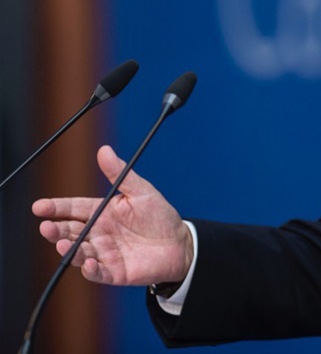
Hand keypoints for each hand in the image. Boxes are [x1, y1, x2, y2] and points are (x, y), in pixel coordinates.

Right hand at [32, 144, 193, 286]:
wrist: (179, 242)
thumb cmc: (159, 214)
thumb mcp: (140, 191)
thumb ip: (119, 174)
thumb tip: (103, 150)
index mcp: (102, 212)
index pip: (73, 209)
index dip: (56, 208)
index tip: (39, 207)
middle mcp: (99, 233)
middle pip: (70, 232)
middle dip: (56, 230)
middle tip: (46, 227)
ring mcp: (105, 253)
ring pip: (79, 253)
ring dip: (69, 250)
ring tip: (62, 244)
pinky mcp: (114, 272)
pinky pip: (98, 273)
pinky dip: (90, 270)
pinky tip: (87, 263)